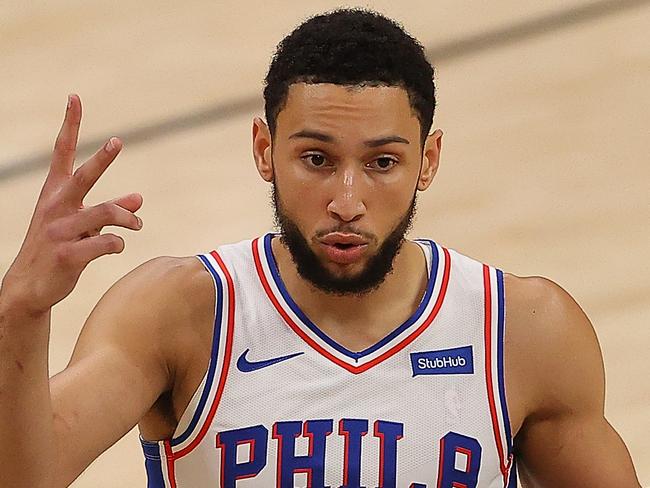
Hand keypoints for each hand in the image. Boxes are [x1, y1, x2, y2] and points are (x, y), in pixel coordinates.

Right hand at [1, 94, 142, 315]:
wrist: (31, 285)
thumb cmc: (59, 247)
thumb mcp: (83, 224)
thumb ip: (111, 209)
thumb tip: (139, 198)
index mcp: (55, 193)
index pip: (62, 152)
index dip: (70, 124)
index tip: (74, 98)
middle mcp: (56, 206)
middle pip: (83, 176)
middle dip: (102, 158)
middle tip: (118, 141)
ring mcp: (60, 230)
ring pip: (105, 213)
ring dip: (128, 218)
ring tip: (138, 224)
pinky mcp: (68, 255)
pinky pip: (106, 244)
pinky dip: (118, 244)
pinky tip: (117, 247)